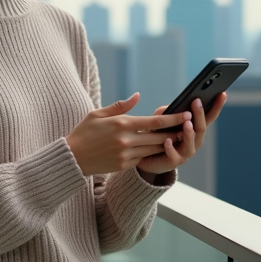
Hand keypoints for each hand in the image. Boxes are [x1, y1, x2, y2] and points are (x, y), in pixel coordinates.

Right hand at [65, 93, 191, 175]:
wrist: (72, 158)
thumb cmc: (83, 132)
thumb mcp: (98, 113)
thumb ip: (121, 106)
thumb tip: (138, 96)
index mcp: (122, 124)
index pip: (155, 122)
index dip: (174, 119)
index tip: (186, 114)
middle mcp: (127, 141)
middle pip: (160, 137)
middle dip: (176, 132)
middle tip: (189, 126)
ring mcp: (126, 155)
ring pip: (154, 149)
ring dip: (167, 143)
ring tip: (179, 136)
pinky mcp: (124, 166)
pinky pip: (143, 158)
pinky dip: (151, 153)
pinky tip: (160, 148)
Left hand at [136, 93, 226, 179]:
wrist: (150, 158)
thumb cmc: (159, 135)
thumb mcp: (162, 121)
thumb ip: (166, 113)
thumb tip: (171, 108)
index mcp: (195, 129)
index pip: (209, 116)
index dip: (216, 106)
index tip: (222, 93)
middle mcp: (195, 141)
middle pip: (201, 128)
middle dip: (200, 114)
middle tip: (197, 101)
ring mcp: (186, 152)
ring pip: (191, 143)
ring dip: (189, 133)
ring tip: (187, 123)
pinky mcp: (174, 161)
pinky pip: (174, 155)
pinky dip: (171, 148)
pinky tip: (167, 141)